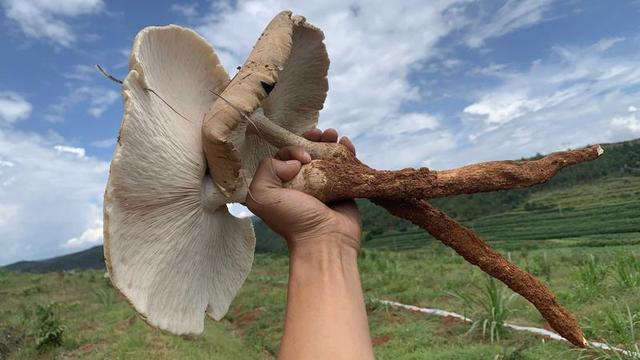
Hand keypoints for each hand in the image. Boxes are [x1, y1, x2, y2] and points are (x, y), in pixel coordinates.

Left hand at [246, 128, 361, 252]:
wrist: (326, 239)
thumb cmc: (293, 220)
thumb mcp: (261, 196)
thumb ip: (265, 170)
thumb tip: (295, 162)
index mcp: (281, 185)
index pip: (284, 156)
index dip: (292, 150)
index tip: (303, 159)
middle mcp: (301, 185)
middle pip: (306, 153)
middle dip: (312, 139)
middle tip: (320, 133)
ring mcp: (324, 186)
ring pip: (326, 157)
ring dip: (329, 142)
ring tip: (333, 134)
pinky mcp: (344, 189)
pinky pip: (345, 166)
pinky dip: (347, 152)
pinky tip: (346, 143)